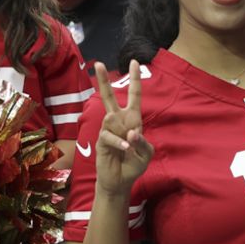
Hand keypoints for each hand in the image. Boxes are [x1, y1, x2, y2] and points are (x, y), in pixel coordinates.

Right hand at [93, 61, 153, 198]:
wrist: (120, 181)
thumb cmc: (134, 165)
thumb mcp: (146, 154)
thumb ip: (142, 142)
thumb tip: (130, 132)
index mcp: (132, 119)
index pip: (133, 95)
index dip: (134, 79)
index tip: (135, 62)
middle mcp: (119, 121)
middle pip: (109, 97)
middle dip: (104, 80)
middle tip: (97, 63)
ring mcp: (108, 130)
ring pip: (110, 117)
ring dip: (122, 132)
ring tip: (128, 148)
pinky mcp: (101, 141)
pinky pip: (108, 135)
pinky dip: (119, 143)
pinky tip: (125, 149)